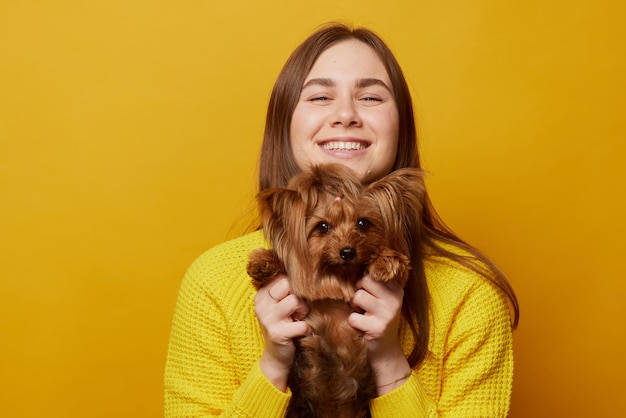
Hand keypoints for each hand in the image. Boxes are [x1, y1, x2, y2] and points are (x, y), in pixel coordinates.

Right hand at [254, 275, 309, 390]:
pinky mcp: (277, 333)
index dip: (295, 287)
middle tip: (298, 311)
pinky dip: (306, 329)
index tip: (293, 300)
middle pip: (289, 285)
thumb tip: (306, 272)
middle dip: (299, 297)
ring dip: (303, 312)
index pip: (283, 277)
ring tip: (298, 320)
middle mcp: (261, 305)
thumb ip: (287, 289)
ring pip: (295, 301)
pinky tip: (300, 333)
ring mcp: (268, 319)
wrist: (276, 357)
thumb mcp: (281, 305)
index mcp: (262, 295)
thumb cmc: (284, 325)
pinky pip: (302, 324)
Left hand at [349, 275, 411, 393]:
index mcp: (396, 289)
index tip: (369, 295)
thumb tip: (348, 268)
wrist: (386, 351)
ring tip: (364, 316)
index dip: (363, 284)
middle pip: (364, 281)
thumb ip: (372, 285)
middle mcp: (394, 299)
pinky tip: (362, 327)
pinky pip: (353, 317)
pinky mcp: (377, 328)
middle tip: (363, 306)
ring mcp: (387, 314)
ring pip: (357, 297)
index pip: (371, 274)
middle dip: (358, 293)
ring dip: (355, 308)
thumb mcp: (381, 300)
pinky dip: (353, 323)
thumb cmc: (378, 320)